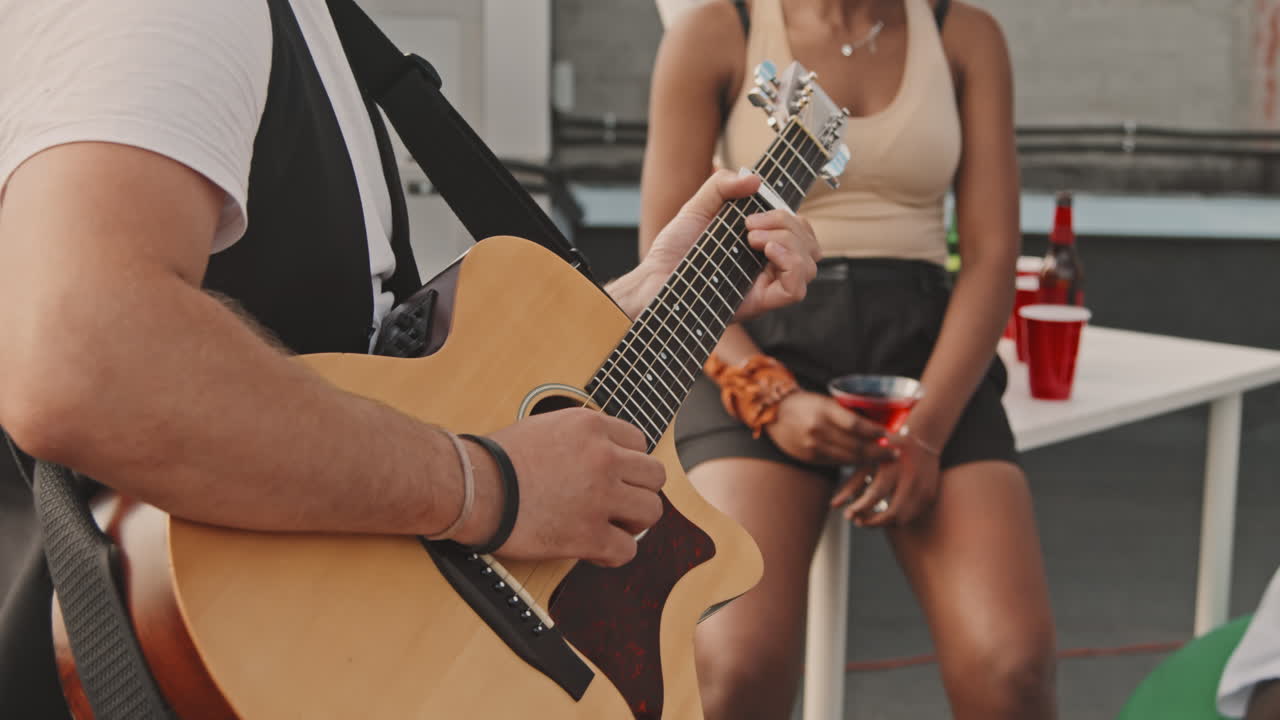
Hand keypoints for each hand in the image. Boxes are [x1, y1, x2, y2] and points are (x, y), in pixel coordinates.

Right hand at [454, 408, 664, 567]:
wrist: (472, 487)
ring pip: (651, 511)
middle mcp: (603, 458)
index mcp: (591, 426)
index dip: (627, 463)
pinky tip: (597, 551)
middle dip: (639, 490)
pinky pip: (627, 550)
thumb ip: (579, 437)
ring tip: (612, 526)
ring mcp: (599, 497)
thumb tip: (598, 451)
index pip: (639, 442)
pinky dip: (614, 554)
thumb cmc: (495, 460)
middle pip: (654, 475)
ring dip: (634, 522)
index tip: (614, 476)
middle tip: (618, 503)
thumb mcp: (544, 426)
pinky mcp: (588, 534)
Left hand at [628, 169, 819, 319]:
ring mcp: (765, 285)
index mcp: (761, 245)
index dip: (790, 216)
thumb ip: (722, 186)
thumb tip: (756, 179)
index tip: (755, 211)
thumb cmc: (673, 250)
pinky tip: (767, 251)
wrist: (653, 280)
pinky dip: (791, 264)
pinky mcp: (759, 302)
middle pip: (810, 245)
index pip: (800, 231)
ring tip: (753, 239)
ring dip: (790, 242)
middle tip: (749, 225)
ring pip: (810, 265)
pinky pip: (796, 290)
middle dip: (788, 224)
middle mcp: (767, 266)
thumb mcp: (696, 207)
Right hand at [764, 390, 896, 465]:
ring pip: (848, 457)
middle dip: (878, 451)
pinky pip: (836, 462)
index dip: (875, 432)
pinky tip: (863, 461)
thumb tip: (874, 423)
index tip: (889, 435)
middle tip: (895, 452)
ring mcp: (813, 446)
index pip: (855, 425)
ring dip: (869, 459)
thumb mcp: (825, 400)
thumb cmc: (804, 403)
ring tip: (884, 458)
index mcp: (824, 410)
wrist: (773, 413)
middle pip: (855, 445)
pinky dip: (852, 462)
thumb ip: (846, 412)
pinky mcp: (809, 457)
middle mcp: (818, 429)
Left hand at [832, 430, 941, 527]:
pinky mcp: (930, 495)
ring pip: (904, 519)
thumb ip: (851, 484)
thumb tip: (834, 506)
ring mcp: (924, 488)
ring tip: (869, 520)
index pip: (875, 494)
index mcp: (893, 466)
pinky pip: (913, 516)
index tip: (848, 515)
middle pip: (893, 513)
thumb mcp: (868, 460)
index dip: (860, 508)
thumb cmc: (888, 448)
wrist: (923, 437)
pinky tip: (886, 515)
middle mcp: (911, 478)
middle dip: (873, 523)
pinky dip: (898, 519)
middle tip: (858, 522)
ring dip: (885, 524)